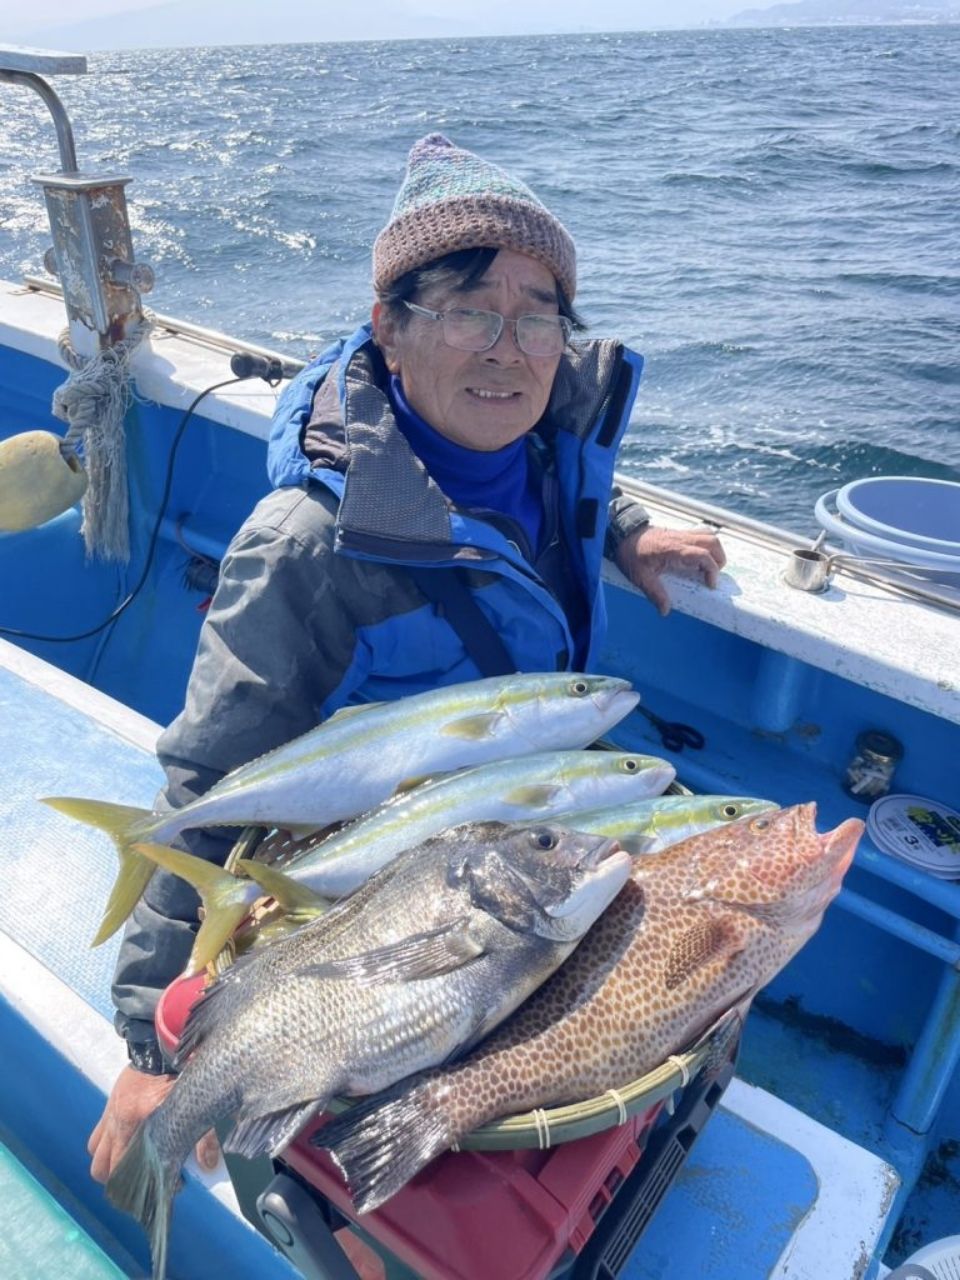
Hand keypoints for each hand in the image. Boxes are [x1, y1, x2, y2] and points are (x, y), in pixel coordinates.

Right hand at [88, 1065, 219, 1182]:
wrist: (157, 1048)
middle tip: (146, 1184)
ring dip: (110, 1170)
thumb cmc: (178, 1075)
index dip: (151, 1182)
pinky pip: (95, 1141)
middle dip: (124, 1184)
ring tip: (131, 1173)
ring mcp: (109, 1118)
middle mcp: (119, 1123)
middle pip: (107, 1171)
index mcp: (140, 1121)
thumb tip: (208, 1165)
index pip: (134, 1167)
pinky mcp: (106, 1111)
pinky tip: (122, 1151)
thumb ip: (203, 1136)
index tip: (171, 1185)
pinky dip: (104, 1151)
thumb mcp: (193, 1105)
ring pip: (97, 1159)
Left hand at [615, 525, 725, 616]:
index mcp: (673, 549)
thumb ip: (655, 594)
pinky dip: (706, 545)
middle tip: (712, 576)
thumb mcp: (640, 577)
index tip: (710, 584)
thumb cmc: (630, 553)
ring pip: (708, 535)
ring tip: (709, 567)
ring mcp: (680, 533)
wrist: (622, 533)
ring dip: (715, 550)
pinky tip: (698, 558)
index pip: (702, 555)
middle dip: (719, 559)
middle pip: (712, 542)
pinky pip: (700, 534)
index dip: (711, 570)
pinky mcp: (679, 532)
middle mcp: (680, 539)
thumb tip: (665, 610)